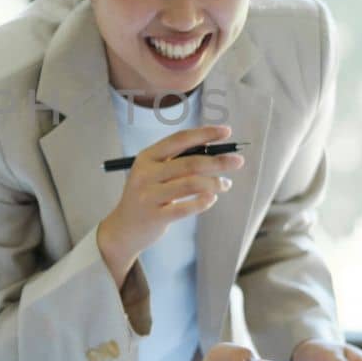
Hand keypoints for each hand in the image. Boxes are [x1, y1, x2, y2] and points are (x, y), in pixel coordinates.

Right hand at [96, 125, 244, 287]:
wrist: (124, 228)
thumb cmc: (147, 195)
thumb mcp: (154, 173)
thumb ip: (177, 160)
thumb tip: (215, 150)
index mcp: (147, 157)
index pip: (179, 139)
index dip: (204, 134)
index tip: (226, 132)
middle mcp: (145, 174)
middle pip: (190, 162)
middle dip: (218, 161)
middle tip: (238, 161)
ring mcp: (149, 196)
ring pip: (192, 184)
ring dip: (215, 183)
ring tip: (226, 184)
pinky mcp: (155, 217)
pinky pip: (187, 208)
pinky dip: (204, 202)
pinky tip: (212, 199)